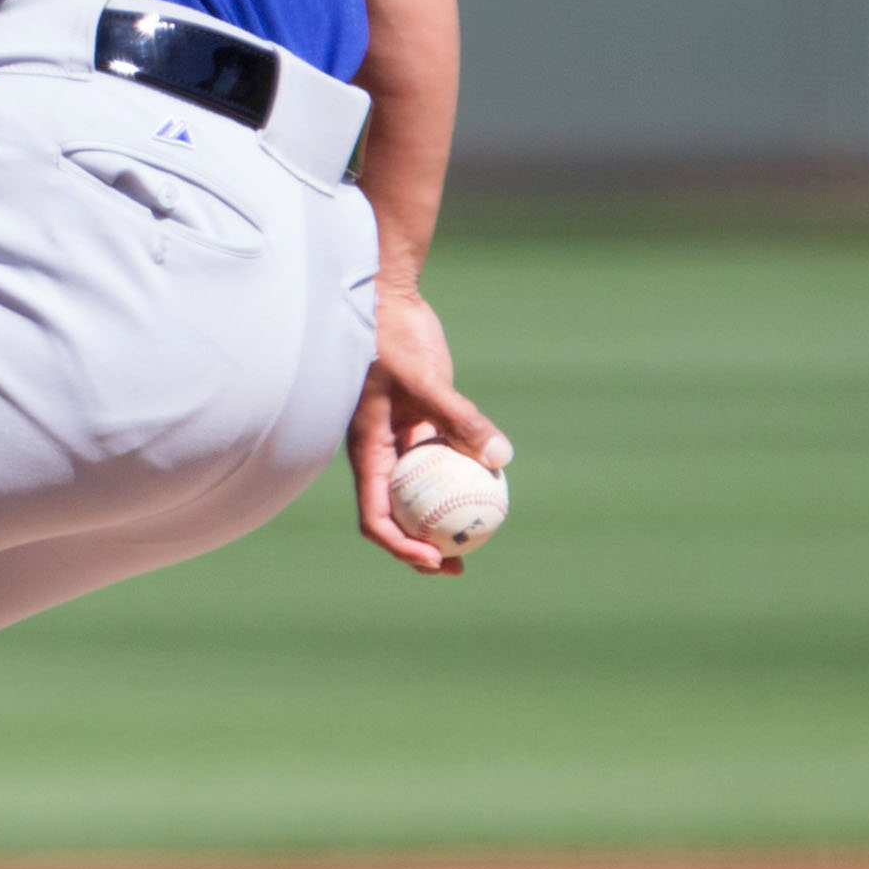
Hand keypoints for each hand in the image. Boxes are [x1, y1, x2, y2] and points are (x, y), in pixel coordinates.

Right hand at [351, 286, 510, 575]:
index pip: (375, 515)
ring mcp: (402, 442)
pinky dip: (463, 478)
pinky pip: (445, 460)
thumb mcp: (425, 380)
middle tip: (458, 566)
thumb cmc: (391, 339)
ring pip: (422, 492)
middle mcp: (381, 454)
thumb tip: (500, 460)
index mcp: (367, 452)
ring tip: (481, 537)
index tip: (433, 558)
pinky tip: (493, 485)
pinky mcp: (423, 424)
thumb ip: (460, 418)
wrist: (387, 303)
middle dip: (423, 548)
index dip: (400, 545)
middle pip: (397, 516)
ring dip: (445, 519)